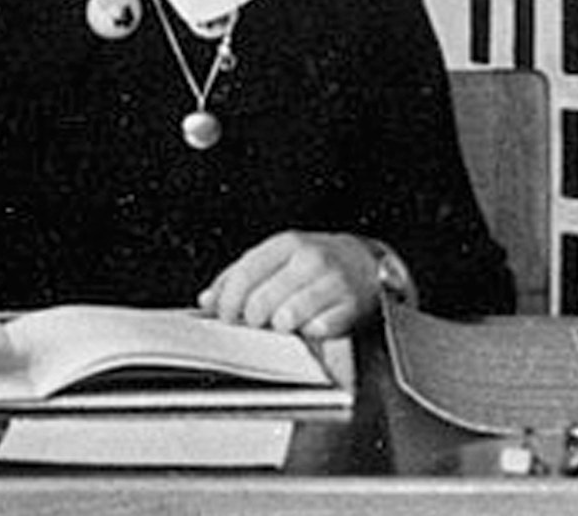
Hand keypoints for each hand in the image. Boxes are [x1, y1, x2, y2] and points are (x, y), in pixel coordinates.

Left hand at [197, 231, 382, 337]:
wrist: (370, 264)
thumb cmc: (319, 263)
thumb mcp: (279, 258)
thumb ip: (241, 276)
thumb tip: (208, 299)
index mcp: (286, 245)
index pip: (244, 274)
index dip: (229, 302)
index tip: (225, 317)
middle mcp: (309, 259)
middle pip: (261, 301)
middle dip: (252, 320)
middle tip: (257, 324)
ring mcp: (332, 282)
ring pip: (286, 317)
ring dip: (281, 327)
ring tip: (285, 323)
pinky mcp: (351, 306)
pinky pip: (317, 330)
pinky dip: (310, 333)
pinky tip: (312, 324)